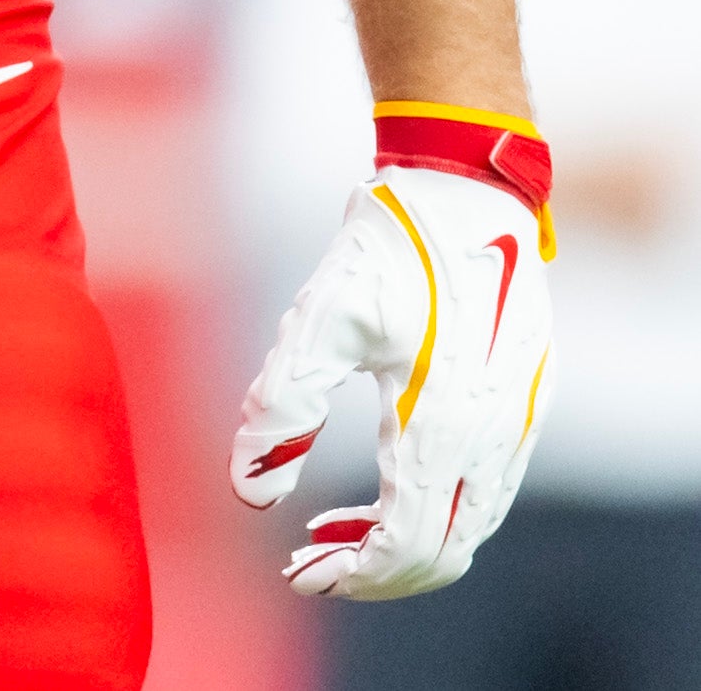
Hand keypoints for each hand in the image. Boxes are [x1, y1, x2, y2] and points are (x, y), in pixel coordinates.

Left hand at [235, 123, 554, 599]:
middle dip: (374, 572)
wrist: (461, 194)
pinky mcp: (520, 407)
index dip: (355, 573)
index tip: (300, 574)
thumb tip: (249, 494)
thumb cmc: (385, 251)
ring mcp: (517, 424)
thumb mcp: (317, 322)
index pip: (410, 542)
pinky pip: (480, 491)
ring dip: (399, 544)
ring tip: (326, 536)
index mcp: (446, 423)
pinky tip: (370, 497)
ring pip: (465, 527)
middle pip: (444, 552)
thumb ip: (281, 407)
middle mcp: (494, 436)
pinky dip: (428, 511)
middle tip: (307, 566)